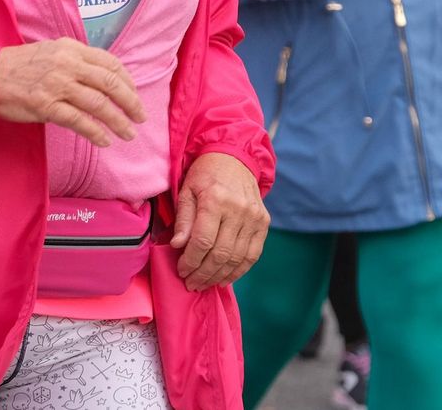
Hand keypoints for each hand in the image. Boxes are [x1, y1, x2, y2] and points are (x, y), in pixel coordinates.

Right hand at [0, 38, 145, 147]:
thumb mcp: (51, 52)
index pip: (110, 63)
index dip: (127, 81)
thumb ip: (76, 61)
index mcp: (71, 48)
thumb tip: (103, 79)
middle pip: (110, 84)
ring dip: (118, 121)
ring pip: (98, 104)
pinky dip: (95, 132)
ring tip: (128, 134)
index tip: (134, 95)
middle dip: (130, 102)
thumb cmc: (19, 66)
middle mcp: (67, 64)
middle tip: (140, 117)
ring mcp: (56, 84)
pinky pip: (78, 121)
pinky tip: (104, 140)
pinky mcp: (45, 105)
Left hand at [170, 153, 269, 290]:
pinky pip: (253, 255)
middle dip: (203, 273)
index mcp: (215, 199)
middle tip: (191, 283)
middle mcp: (238, 210)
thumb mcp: (187, 190)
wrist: (234, 158)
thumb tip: (177, 246)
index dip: (191, 261)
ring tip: (205, 283)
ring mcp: (254, 217)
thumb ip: (183, 219)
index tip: (181, 270)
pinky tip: (224, 278)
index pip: (202, 241)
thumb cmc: (205, 175)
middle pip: (220, 253)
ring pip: (237, 258)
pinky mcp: (264, 223)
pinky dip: (239, 271)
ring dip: (219, 276)